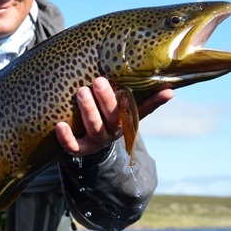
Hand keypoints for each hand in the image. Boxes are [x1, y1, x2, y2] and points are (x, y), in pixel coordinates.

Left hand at [55, 77, 173, 156]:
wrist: (90, 143)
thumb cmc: (107, 116)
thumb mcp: (122, 108)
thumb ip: (140, 97)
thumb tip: (170, 87)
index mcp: (126, 120)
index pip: (143, 110)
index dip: (156, 102)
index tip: (168, 91)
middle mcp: (114, 131)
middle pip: (113, 116)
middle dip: (106, 99)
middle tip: (98, 81)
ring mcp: (97, 141)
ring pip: (95, 128)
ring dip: (88, 110)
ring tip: (81, 91)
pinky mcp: (81, 149)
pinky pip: (74, 147)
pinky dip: (66, 137)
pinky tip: (59, 125)